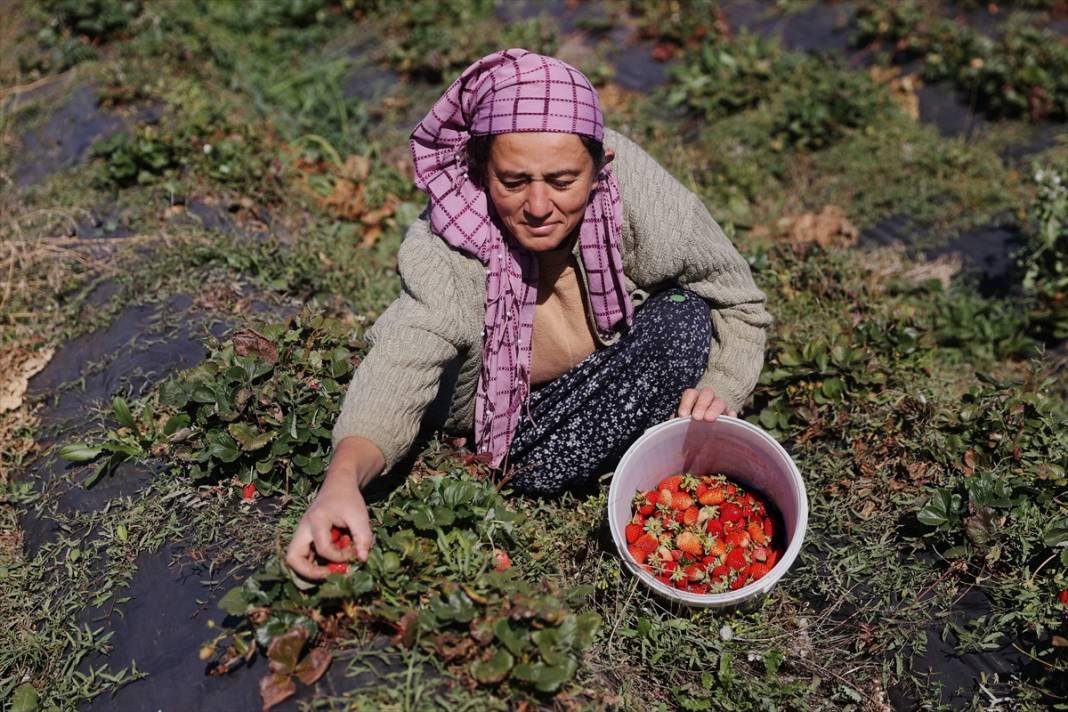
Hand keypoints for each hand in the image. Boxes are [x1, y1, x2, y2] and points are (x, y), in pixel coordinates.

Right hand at [285, 436, 383, 580]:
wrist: (339, 485)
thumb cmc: (348, 499)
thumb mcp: (359, 515)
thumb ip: (363, 537)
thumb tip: (363, 560)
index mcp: (316, 520)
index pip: (323, 548)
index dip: (340, 557)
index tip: (354, 553)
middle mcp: (303, 528)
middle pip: (293, 557)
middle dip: (308, 572)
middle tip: (327, 575)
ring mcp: (302, 533)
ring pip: (295, 559)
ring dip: (310, 569)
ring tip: (329, 571)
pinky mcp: (305, 537)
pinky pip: (304, 556)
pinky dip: (314, 563)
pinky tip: (331, 562)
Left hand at [676, 387, 736, 421]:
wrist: (709, 428)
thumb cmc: (692, 423)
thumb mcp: (684, 419)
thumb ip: (678, 419)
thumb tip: (672, 422)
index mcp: (694, 397)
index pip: (690, 394)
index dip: (686, 403)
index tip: (682, 416)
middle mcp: (708, 398)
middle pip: (707, 393)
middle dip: (701, 405)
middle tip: (697, 418)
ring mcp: (720, 405)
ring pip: (720, 401)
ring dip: (714, 409)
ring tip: (709, 419)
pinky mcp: (730, 414)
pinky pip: (732, 412)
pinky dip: (730, 416)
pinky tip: (728, 419)